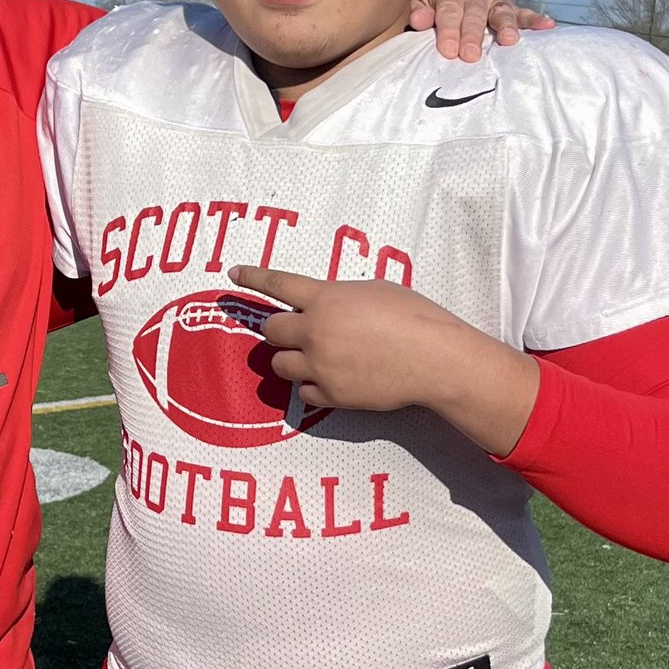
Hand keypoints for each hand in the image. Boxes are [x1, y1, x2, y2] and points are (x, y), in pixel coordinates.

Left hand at [227, 265, 539, 454]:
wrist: (435, 360)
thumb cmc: (414, 317)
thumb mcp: (373, 290)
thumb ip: (338, 297)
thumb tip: (323, 304)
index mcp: (325, 297)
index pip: (276, 283)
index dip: (252, 277)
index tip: (233, 274)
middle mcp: (314, 330)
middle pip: (271, 330)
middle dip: (280, 329)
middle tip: (296, 331)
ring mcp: (320, 364)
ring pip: (279, 364)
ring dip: (291, 359)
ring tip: (316, 357)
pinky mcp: (331, 394)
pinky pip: (303, 392)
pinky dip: (311, 385)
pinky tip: (331, 379)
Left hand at [409, 0, 554, 63]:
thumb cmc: (425, 8)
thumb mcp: (415, 6)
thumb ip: (416, 12)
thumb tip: (420, 19)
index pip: (449, 9)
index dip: (449, 30)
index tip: (449, 51)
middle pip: (474, 13)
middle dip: (473, 35)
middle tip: (471, 56)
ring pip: (500, 11)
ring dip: (506, 26)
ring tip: (509, 41)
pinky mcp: (508, 8)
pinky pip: (523, 13)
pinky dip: (535, 20)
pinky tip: (548, 26)